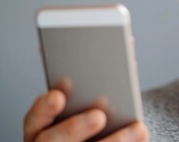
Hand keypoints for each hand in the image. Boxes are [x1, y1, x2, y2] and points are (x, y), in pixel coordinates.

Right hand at [24, 90, 148, 141]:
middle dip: (75, 128)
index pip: (35, 119)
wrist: (101, 134)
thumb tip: (119, 46)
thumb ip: (91, 81)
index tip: (58, 96)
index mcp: (41, 128)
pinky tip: (143, 135)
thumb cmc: (94, 109)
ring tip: (139, 129)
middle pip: (54, 141)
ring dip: (114, 141)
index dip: (44, 108)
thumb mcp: (86, 96)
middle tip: (98, 116)